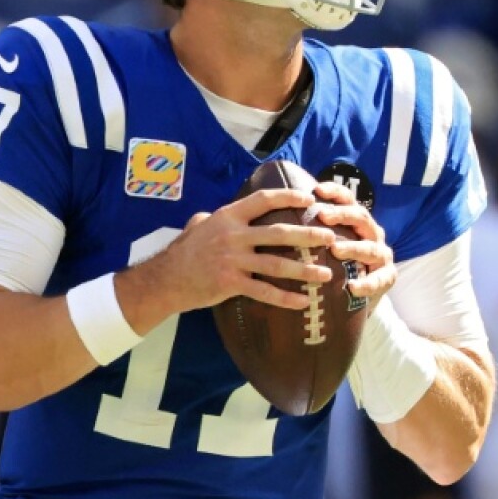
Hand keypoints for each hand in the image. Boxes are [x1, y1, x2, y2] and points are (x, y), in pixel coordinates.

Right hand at [142, 189, 336, 313]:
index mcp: (228, 216)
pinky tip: (303, 301)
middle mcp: (233, 236)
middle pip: (279, 233)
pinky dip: (286, 298)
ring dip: (305, 270)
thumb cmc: (184, 250)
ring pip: (277, 265)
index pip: (263, 200)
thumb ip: (219, 216)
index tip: (309, 197)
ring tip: (326, 274)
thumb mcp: (199, 223)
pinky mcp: (231, 284)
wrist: (166, 279)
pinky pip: (264, 291)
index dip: (288, 197)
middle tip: (331, 237)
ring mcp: (233, 260)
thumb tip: (229, 210)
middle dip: (308, 235)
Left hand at [312, 181, 395, 305]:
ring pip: (370, 248)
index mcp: (358, 220)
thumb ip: (312, 229)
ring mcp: (382, 254)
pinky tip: (352, 287)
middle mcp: (372, 233)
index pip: (349, 200)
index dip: (335, 192)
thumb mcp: (327, 242)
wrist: (358, 293)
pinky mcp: (387, 277)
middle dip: (342, 215)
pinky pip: (379, 280)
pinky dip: (367, 284)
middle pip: (361, 217)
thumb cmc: (336, 262)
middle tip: (322, 216)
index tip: (317, 190)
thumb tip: (277, 211)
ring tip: (335, 250)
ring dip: (353, 248)